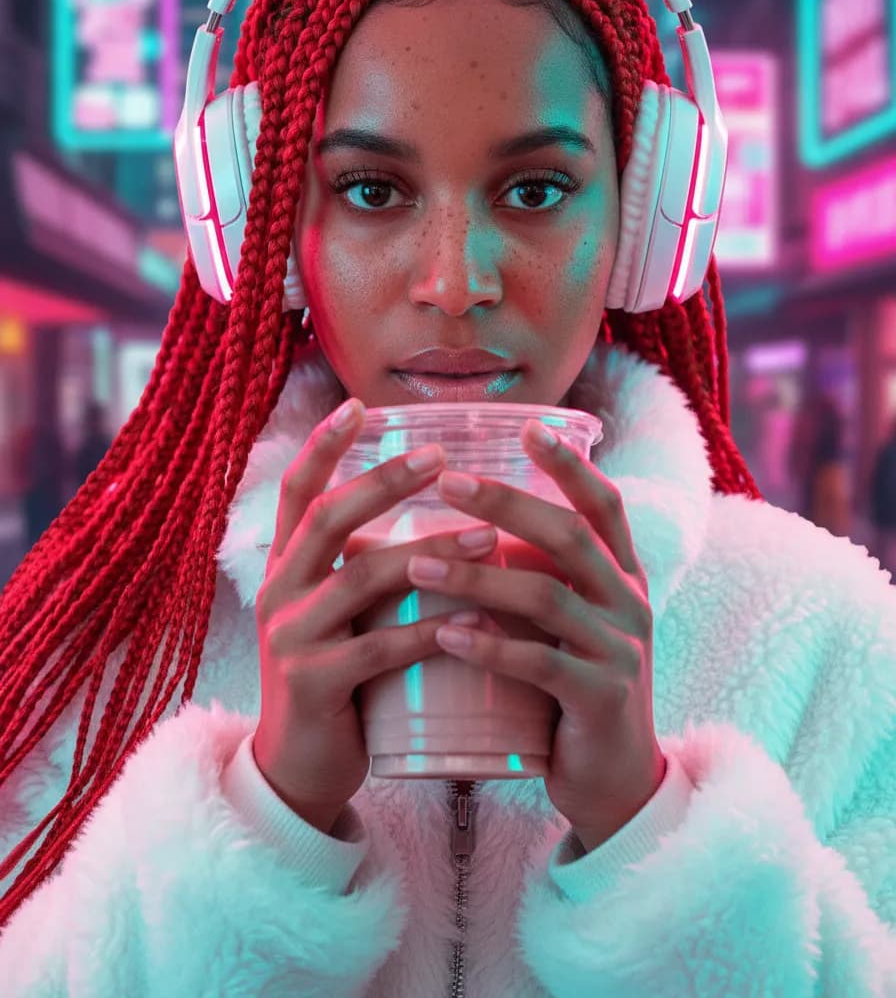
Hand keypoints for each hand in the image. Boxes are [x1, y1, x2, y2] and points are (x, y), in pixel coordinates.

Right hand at [253, 400, 497, 833]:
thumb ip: (364, 568)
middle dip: (383, 482)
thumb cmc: (337, 678)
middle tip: (440, 456)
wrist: (300, 768)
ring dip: (428, 553)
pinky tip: (475, 621)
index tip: (360, 403)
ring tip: (486, 537)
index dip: (322, 445)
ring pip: (361, 578)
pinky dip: (430, 631)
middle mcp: (278, 592)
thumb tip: (433, 517)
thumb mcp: (338, 613)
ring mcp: (291, 638)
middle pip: (327, 518)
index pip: (295, 492)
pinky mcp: (314, 684)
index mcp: (284, 568)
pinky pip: (379, 648)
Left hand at [405, 419, 665, 850]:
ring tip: (416, 567)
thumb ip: (529, 577)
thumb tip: (445, 534)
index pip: (604, 505)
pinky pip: (541, 665)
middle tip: (447, 482)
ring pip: (548, 598)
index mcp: (622, 576)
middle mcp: (629, 603)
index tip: (527, 429)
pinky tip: (445, 636)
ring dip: (477, 577)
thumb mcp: (561, 624)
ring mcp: (621, 651)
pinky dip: (490, 647)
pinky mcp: (600, 699)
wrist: (612, 779)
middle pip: (570, 537)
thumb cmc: (568, 686)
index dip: (570, 465)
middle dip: (507, 504)